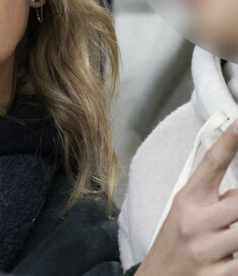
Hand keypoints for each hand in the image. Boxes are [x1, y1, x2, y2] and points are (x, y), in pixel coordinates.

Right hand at [137, 119, 237, 275]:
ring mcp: (205, 249)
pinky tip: (228, 258)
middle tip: (232, 211)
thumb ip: (211, 200)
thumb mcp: (184, 215)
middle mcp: (194, 221)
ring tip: (227, 238)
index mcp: (187, 200)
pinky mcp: (216, 275)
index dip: (227, 144)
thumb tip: (236, 191)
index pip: (210, 165)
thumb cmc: (174, 244)